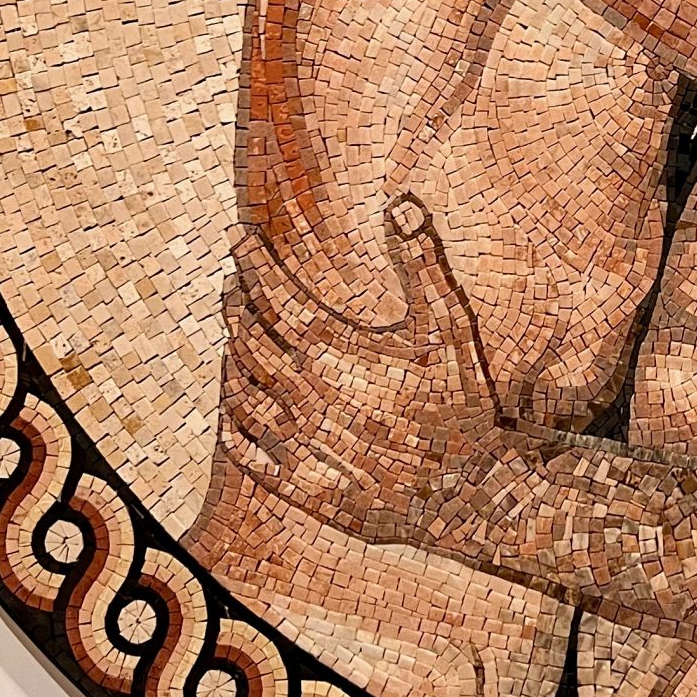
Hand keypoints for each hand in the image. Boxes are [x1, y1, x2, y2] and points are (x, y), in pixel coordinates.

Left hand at [215, 200, 500, 545]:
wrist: (464, 493)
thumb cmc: (459, 404)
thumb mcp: (450, 325)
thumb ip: (422, 262)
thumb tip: (401, 203)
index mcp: (332, 349)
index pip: (275, 294)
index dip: (252, 261)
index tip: (237, 237)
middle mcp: (301, 392)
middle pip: (249, 336)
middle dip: (236, 301)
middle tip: (232, 281)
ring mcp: (294, 441)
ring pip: (240, 388)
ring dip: (232, 354)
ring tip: (232, 334)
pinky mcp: (297, 483)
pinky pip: (245, 449)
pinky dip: (232, 421)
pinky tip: (232, 410)